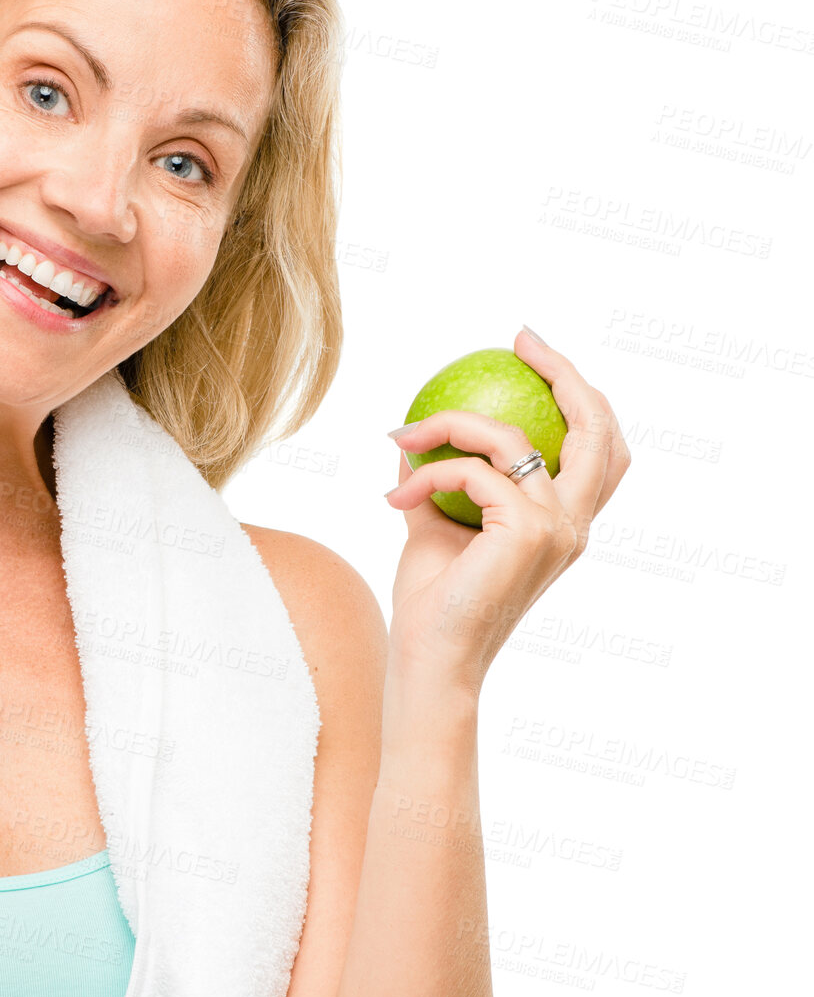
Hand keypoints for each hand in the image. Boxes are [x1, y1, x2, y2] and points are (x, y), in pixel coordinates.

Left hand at [382, 327, 630, 696]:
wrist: (430, 657)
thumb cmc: (433, 600)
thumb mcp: (436, 524)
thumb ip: (438, 479)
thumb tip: (414, 433)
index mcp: (565, 522)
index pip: (596, 447)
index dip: (578, 392)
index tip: (530, 351)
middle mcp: (575, 524)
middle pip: (597, 428)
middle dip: (565, 371)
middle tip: (521, 339)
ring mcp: (558, 529)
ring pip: (512, 439)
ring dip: (450, 426)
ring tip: (403, 436)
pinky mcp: (528, 533)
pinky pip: (474, 472)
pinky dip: (431, 474)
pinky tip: (397, 496)